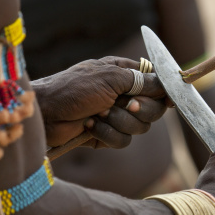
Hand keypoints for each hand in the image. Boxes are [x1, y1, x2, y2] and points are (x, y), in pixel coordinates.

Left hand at [31, 56, 167, 147]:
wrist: (46, 114)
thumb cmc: (74, 88)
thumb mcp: (110, 78)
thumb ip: (141, 80)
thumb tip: (167, 84)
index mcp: (125, 74)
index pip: (155, 83)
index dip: (163, 92)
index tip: (168, 100)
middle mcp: (123, 94)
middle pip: (153, 109)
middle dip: (140, 109)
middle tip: (125, 105)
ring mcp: (116, 116)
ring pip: (139, 127)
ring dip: (119, 122)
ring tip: (98, 114)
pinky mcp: (107, 135)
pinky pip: (123, 141)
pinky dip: (107, 134)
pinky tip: (90, 126)